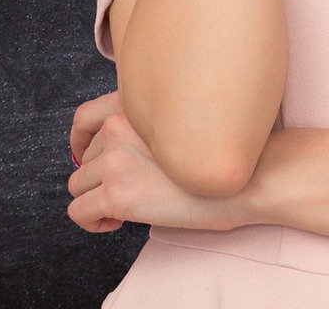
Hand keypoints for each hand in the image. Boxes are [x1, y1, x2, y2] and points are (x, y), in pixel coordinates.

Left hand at [66, 91, 253, 233]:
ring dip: (98, 199)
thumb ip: (148, 128)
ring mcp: (115, 158)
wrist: (249, 178)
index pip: (84, 118)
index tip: (87, 159)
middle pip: (84, 158)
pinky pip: (78, 212)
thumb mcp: (181, 124)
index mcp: (136, 105)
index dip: (81, 143)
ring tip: (128, 209)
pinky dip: (92, 222)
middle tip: (133, 192)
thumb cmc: (226, 156)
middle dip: (101, 178)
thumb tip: (120, 156)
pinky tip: (118, 223)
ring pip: (78, 185)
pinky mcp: (116, 192)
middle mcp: (120, 125)